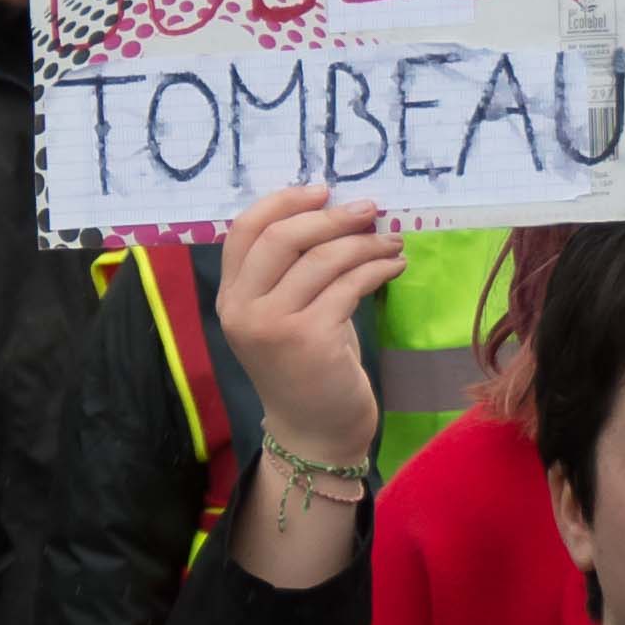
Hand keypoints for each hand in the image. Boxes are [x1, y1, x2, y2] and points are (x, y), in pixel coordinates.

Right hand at [218, 181, 402, 468]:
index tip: (323, 191)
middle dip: (332, 217)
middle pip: (283, 238)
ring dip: (365, 243)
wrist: (315, 432)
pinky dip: (377, 269)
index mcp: (230, 297)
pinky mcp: (310, 339)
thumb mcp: (286, 313)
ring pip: (323, 259)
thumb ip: (293, 270)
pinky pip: (349, 285)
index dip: (284, 202)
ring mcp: (273, 325)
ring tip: (391, 242)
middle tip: (370, 209)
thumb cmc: (306, 367)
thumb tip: (336, 211)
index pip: (245, 230)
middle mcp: (243, 310)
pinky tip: (394, 267)